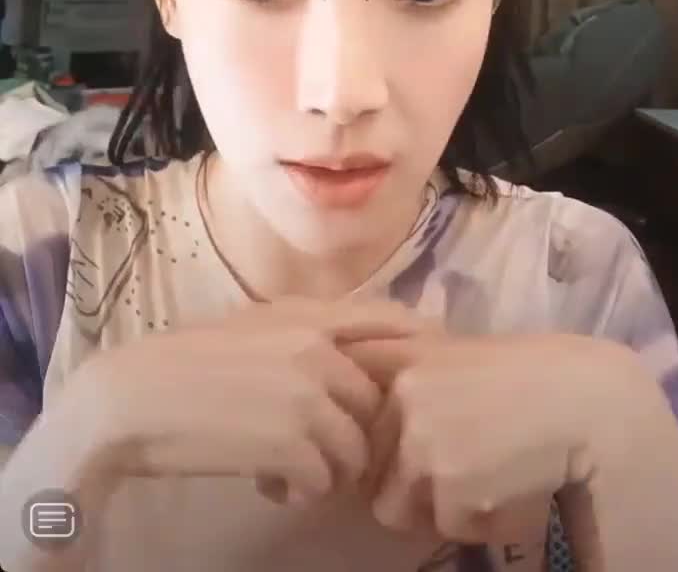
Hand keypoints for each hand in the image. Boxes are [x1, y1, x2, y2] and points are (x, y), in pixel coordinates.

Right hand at [78, 296, 427, 506]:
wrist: (135, 399)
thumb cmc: (185, 363)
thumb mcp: (252, 328)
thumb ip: (304, 334)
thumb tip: (351, 358)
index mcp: (307, 315)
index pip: (390, 321)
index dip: (412, 348)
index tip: (409, 379)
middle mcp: (318, 350)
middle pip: (376, 402)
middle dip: (353, 431)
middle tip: (312, 446)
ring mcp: (310, 397)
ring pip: (357, 450)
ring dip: (328, 468)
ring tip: (286, 468)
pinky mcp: (295, 446)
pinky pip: (325, 482)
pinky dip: (301, 491)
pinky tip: (269, 484)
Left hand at [342, 329, 624, 547]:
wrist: (585, 399)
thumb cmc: (533, 373)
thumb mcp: (457, 355)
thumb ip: (413, 377)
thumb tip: (375, 404)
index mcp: (402, 361)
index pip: (358, 419)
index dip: (377, 444)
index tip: (407, 448)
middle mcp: (402, 399)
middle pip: (372, 469)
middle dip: (405, 482)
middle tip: (457, 471)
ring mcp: (420, 446)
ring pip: (399, 508)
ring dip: (437, 507)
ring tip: (487, 480)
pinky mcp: (449, 491)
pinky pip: (449, 528)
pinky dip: (479, 523)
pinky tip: (512, 491)